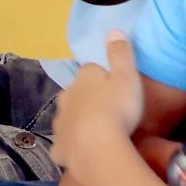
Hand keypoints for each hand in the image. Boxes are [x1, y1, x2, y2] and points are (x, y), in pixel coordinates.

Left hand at [50, 31, 145, 185]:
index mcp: (83, 79)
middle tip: (107, 112)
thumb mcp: (127, 77)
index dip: (102, 77)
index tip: (115, 87)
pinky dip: (72, 147)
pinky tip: (83, 154)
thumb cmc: (116, 108)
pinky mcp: (59, 148)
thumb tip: (113, 30)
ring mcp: (60, 124)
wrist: (96, 147)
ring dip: (79, 122)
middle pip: (76, 94)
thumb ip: (120, 54)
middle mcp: (66, 97)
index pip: (90, 71)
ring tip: (96, 134)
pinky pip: (65, 145)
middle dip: (87, 99)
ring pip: (69, 118)